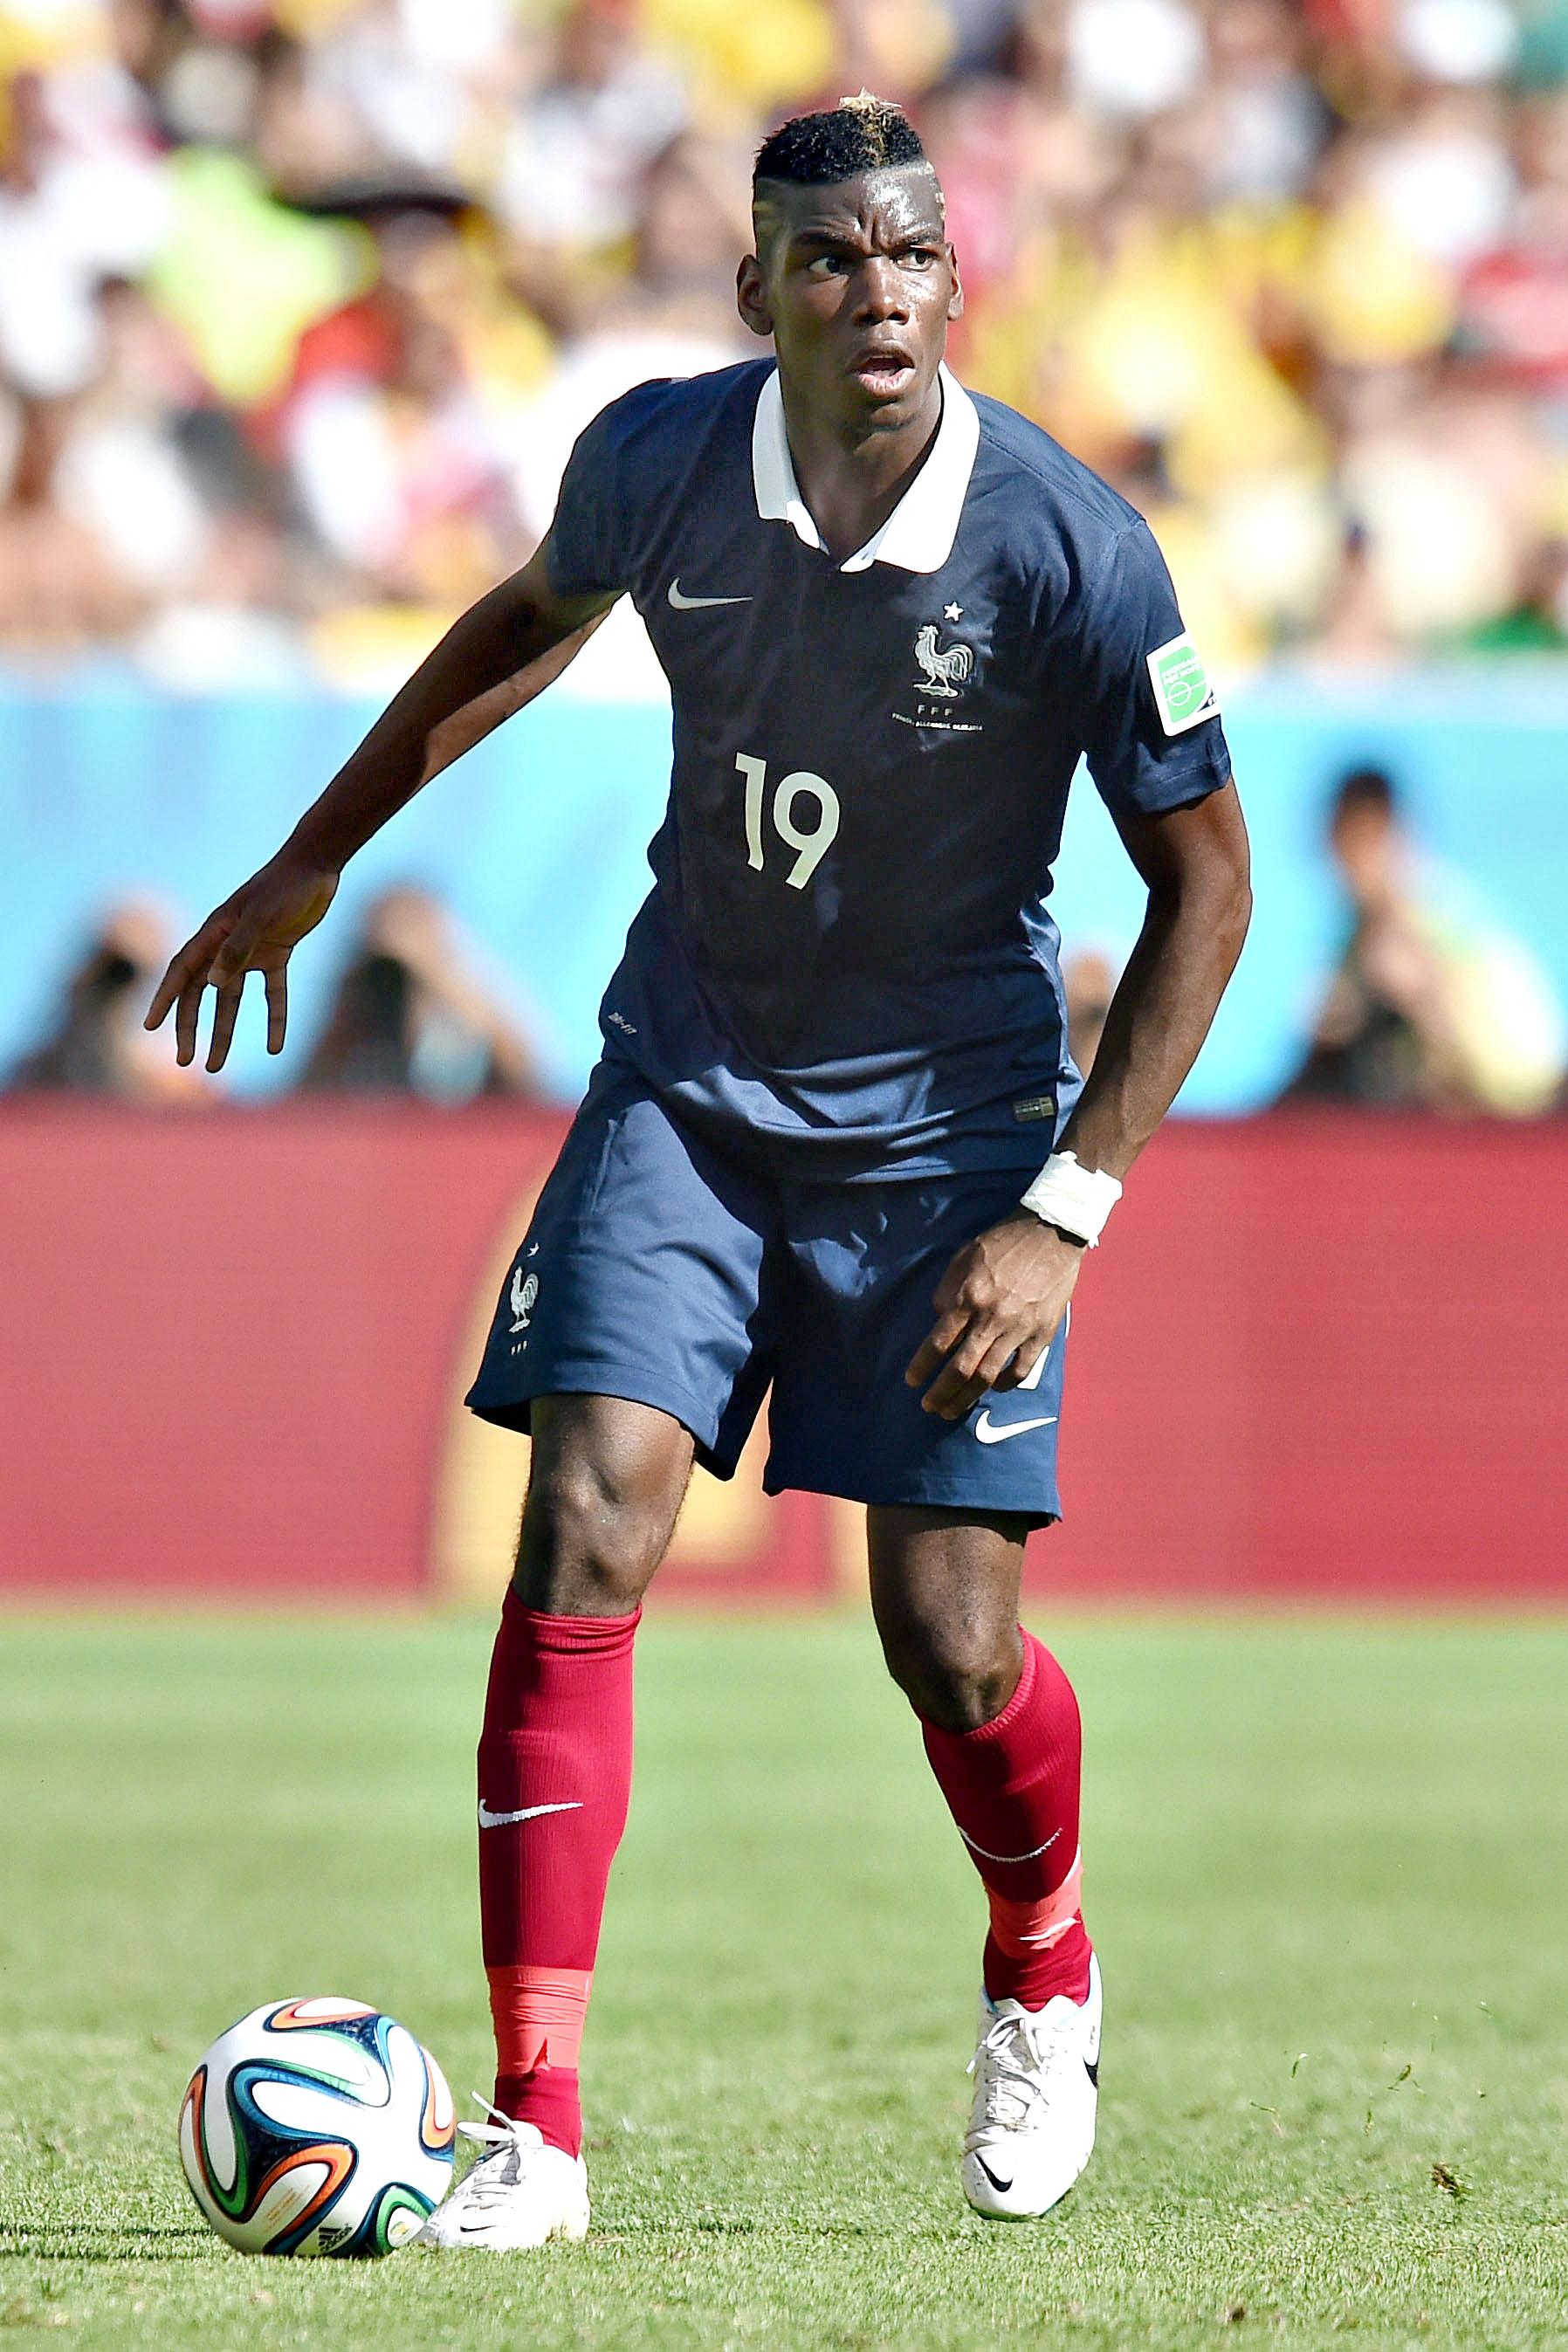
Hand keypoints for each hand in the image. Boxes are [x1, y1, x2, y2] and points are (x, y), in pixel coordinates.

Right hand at [144, 856, 338, 1072]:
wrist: (316, 864)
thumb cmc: (285, 886)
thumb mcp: (261, 916)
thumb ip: (238, 948)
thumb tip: (213, 985)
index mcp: (213, 933)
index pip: (181, 972)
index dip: (164, 1000)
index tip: (150, 1027)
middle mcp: (226, 944)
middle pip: (201, 993)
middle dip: (191, 1027)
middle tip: (186, 1061)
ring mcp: (252, 949)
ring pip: (232, 999)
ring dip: (224, 1031)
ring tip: (217, 1067)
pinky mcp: (278, 953)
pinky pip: (273, 993)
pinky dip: (274, 1018)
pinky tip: (275, 1047)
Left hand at [904, 1210, 1085, 1421]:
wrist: (1051, 1233)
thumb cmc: (1004, 1242)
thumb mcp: (964, 1256)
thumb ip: (947, 1288)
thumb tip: (938, 1317)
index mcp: (969, 1297)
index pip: (938, 1342)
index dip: (922, 1366)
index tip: (911, 1381)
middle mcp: (992, 1317)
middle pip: (961, 1368)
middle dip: (941, 1393)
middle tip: (929, 1406)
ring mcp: (1020, 1328)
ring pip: (989, 1376)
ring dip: (967, 1397)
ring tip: (952, 1409)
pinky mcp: (1042, 1333)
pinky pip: (1021, 1369)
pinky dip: (1005, 1384)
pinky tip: (993, 1388)